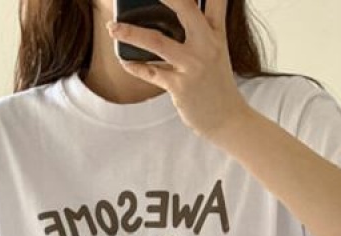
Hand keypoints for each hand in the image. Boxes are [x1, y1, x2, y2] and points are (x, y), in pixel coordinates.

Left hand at [107, 0, 249, 140]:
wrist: (228, 119)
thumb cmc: (218, 86)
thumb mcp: (216, 53)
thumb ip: (201, 32)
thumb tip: (170, 21)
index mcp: (216, 34)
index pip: (214, 0)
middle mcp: (206, 45)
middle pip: (184, 8)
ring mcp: (192, 66)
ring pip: (156, 41)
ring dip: (130, 33)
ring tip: (112, 28)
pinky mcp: (180, 87)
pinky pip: (150, 72)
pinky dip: (135, 66)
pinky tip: (125, 60)